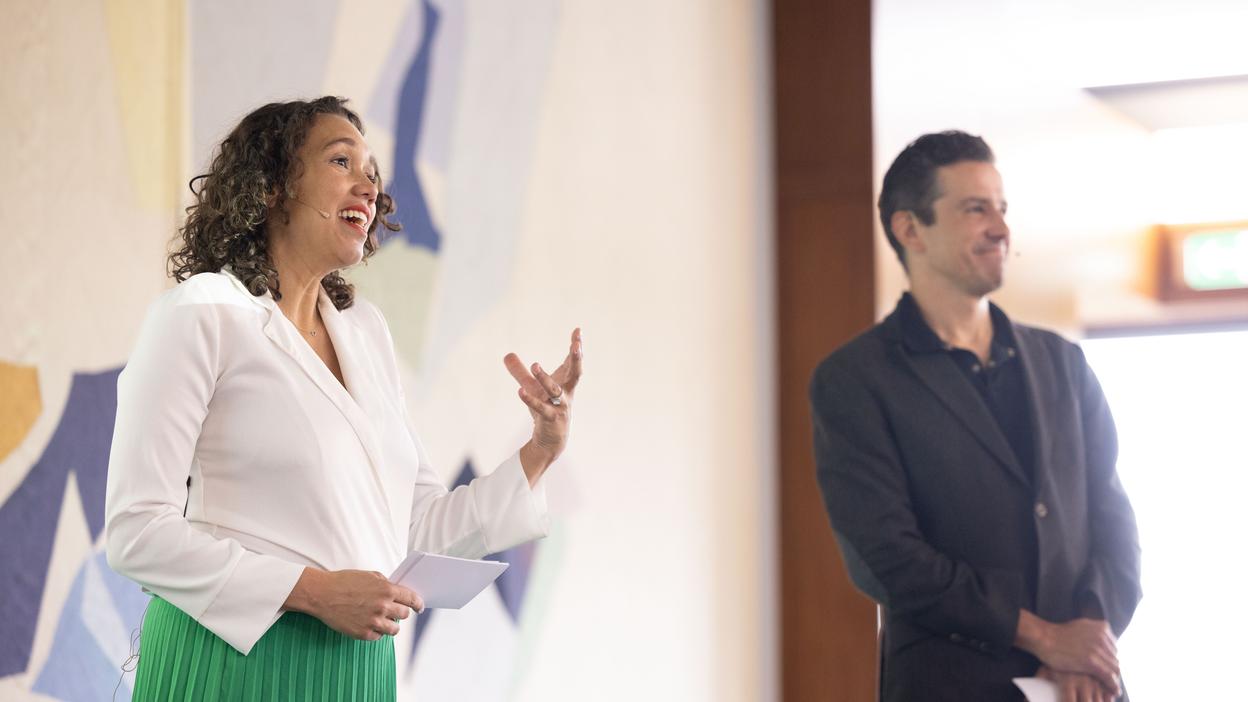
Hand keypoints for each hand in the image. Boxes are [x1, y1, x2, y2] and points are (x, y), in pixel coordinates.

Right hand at [284, 568, 422, 639]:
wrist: (322, 594)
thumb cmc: (344, 582)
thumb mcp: (369, 575)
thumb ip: (386, 584)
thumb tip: (397, 592)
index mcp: (387, 590)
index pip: (411, 599)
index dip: (418, 604)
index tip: (419, 607)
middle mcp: (383, 606)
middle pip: (404, 615)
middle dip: (401, 612)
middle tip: (393, 611)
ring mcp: (374, 621)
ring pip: (394, 629)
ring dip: (390, 625)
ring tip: (380, 619)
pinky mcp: (363, 633)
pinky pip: (378, 636)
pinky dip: (376, 631)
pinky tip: (367, 623)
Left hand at [505, 328, 582, 484]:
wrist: (551, 440)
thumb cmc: (546, 409)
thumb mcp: (532, 388)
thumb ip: (520, 372)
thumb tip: (507, 355)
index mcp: (566, 383)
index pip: (572, 361)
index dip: (576, 346)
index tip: (578, 330)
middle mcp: (567, 392)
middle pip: (576, 373)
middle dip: (577, 358)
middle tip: (576, 345)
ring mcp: (561, 406)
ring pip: (555, 390)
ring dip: (545, 378)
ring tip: (534, 365)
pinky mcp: (551, 418)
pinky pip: (541, 407)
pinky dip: (530, 399)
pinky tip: (520, 391)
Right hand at [1017, 611, 1119, 695]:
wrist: (1044, 638)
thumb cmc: (1059, 635)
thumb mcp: (1082, 627)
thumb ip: (1095, 633)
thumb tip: (1104, 640)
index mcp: (1101, 628)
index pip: (1114, 648)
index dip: (1111, 660)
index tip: (1107, 668)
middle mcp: (1102, 637)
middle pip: (1115, 658)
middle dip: (1112, 669)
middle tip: (1109, 680)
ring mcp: (1096, 649)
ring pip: (1114, 668)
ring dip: (1115, 679)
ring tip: (1113, 688)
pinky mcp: (1091, 662)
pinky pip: (1108, 676)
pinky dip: (1113, 685)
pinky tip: (1115, 692)